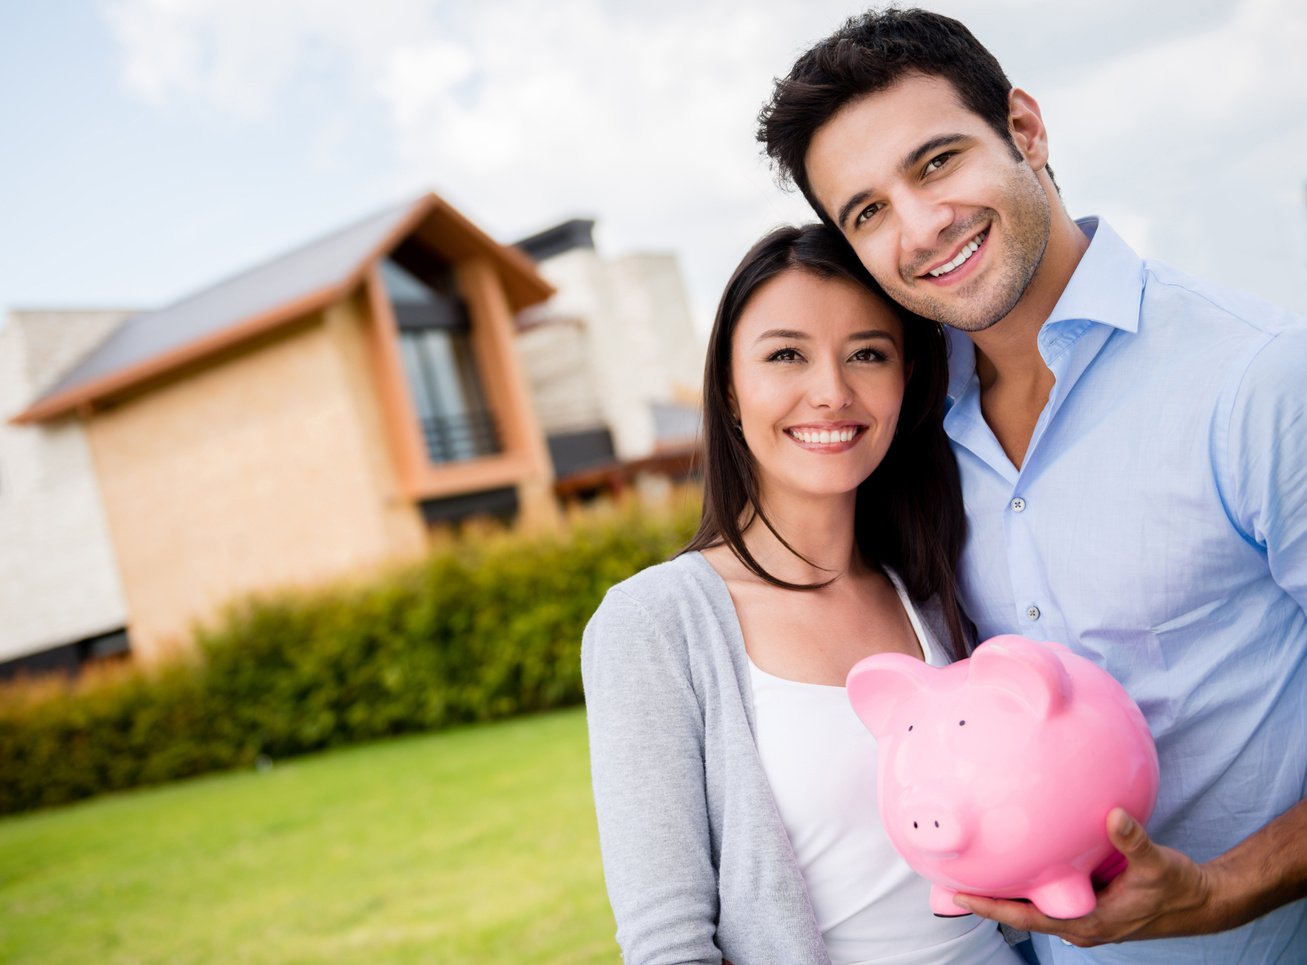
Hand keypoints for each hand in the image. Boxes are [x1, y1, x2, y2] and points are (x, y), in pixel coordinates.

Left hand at [952, 809, 1218, 946]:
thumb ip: (1134, 841)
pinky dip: (1029, 883)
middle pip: (1020, 914)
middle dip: (986, 899)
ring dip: (1005, 891)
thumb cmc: (1179, 887)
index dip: (991, 907)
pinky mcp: (1090, 905)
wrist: (1202, 901)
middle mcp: (1080, 924)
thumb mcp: (1158, 862)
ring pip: (1033, 906)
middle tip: (946, 878)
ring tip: (971, 868)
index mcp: (1088, 922)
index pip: (1026, 917)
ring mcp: (1084, 917)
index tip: (958, 895)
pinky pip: (1049, 896)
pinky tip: (1016, 861)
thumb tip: (1115, 816)